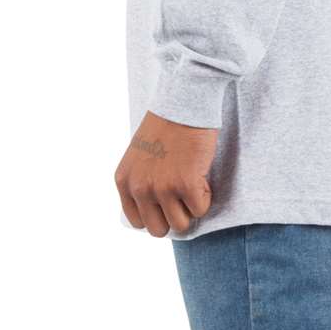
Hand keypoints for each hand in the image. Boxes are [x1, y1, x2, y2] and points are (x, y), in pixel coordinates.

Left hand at [114, 110, 217, 236]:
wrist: (185, 100)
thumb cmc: (166, 123)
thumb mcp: (140, 154)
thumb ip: (140, 180)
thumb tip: (152, 210)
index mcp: (124, 180)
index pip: (137, 222)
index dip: (157, 213)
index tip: (167, 200)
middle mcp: (139, 187)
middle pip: (157, 230)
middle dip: (173, 215)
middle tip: (183, 194)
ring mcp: (162, 187)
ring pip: (181, 224)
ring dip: (190, 206)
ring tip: (193, 180)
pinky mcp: (186, 184)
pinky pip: (200, 209)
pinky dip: (206, 196)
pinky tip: (201, 173)